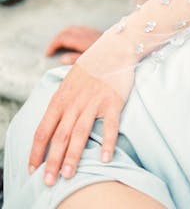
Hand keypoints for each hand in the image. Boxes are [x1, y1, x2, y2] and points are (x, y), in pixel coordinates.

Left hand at [29, 61, 132, 185]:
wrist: (115, 49)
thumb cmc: (91, 67)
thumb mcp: (68, 82)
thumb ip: (60, 103)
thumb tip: (49, 125)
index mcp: (60, 98)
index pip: (43, 129)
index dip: (36, 151)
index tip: (33, 169)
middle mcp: (75, 101)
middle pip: (60, 135)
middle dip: (52, 161)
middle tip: (48, 182)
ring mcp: (94, 101)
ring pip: (80, 133)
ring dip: (73, 156)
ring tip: (68, 175)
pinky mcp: (112, 101)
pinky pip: (110, 125)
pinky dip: (107, 142)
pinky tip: (105, 158)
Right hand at [45, 26, 101, 64]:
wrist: (124, 52)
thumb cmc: (106, 59)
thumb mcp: (90, 63)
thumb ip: (75, 60)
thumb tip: (62, 59)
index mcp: (83, 41)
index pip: (62, 38)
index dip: (53, 45)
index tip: (48, 54)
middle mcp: (87, 33)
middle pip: (66, 31)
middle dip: (56, 39)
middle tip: (51, 50)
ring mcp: (93, 32)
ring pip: (73, 28)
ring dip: (64, 35)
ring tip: (59, 46)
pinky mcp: (97, 33)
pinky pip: (81, 29)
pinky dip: (73, 34)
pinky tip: (73, 42)